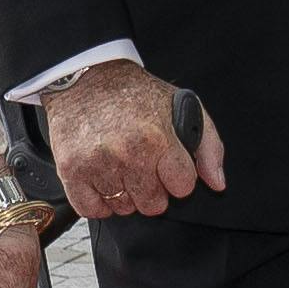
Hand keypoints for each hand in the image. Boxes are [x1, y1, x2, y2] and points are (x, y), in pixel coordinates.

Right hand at [44, 58, 226, 218]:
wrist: (86, 77)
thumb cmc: (134, 93)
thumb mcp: (182, 107)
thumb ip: (208, 146)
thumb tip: (217, 183)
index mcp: (157, 139)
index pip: (183, 187)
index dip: (178, 177)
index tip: (167, 164)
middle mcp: (127, 155)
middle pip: (153, 205)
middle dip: (152, 189)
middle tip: (142, 166)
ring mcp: (97, 165)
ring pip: (124, 209)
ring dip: (125, 194)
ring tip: (119, 167)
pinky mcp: (71, 172)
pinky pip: (92, 210)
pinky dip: (99, 202)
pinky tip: (102, 180)